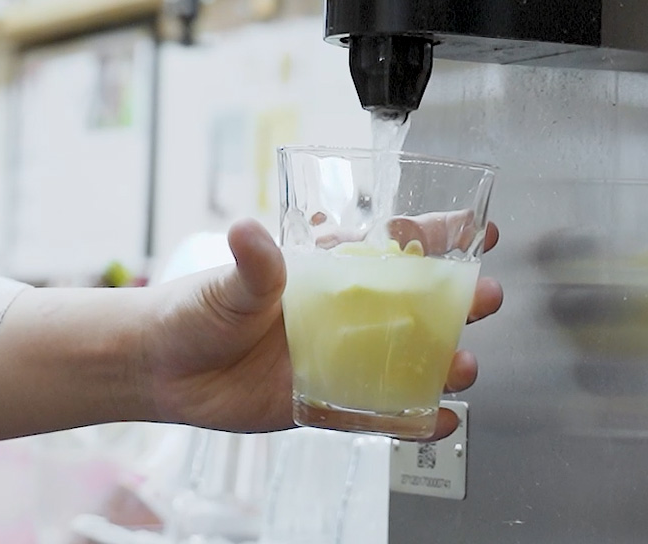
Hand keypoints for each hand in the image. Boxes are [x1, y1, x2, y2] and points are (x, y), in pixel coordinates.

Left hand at [142, 218, 501, 439]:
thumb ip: (249, 265)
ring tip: (463, 365)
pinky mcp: (324, 403)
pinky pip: (376, 413)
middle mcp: (337, 313)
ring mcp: (335, 359)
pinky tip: (439, 419)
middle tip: (484, 295)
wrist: (163, 370)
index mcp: (321, 272)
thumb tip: (249, 232)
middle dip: (455, 299)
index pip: (386, 248)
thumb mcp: (223, 283)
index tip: (476, 227)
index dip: (435, 235)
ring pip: (404, 360)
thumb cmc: (192, 311)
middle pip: (411, 304)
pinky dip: (411, 418)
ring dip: (441, 361)